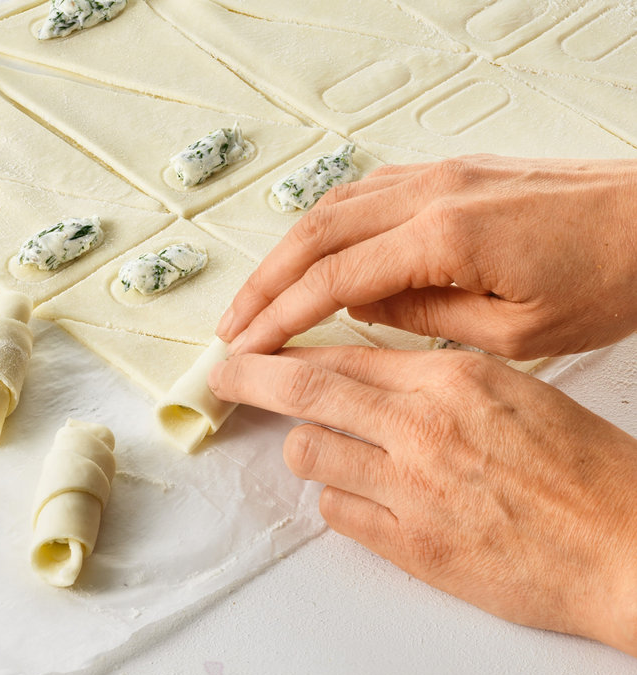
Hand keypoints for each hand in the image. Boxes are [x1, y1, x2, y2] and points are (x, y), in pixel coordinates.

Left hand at [208, 345, 636, 654]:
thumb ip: (433, 383)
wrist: (625, 546)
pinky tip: (366, 501)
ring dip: (304, 449)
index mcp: (452, 379)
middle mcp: (423, 427)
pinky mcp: (412, 547)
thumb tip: (365, 376)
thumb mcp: (511, 394)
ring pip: (308, 452)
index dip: (285, 351)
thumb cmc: (581, 469)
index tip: (253, 350)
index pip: (341, 352)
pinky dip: (338, 501)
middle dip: (250, 379)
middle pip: (306, 390)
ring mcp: (412, 488)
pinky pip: (336, 513)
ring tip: (328, 453)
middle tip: (223, 378)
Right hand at [218, 155, 636, 358]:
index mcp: (444, 236)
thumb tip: (365, 310)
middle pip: (314, 235)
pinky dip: (326, 226)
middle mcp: (430, 192)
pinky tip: (316, 252)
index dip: (279, 316)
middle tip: (231, 325)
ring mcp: (437, 174)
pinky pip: (365, 192)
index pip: (332, 279)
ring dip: (287, 252)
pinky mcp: (450, 171)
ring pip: (332, 207)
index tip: (245, 347)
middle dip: (264, 283)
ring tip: (260, 295)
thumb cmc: (608, 277)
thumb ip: (427, 320)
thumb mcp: (518, 330)